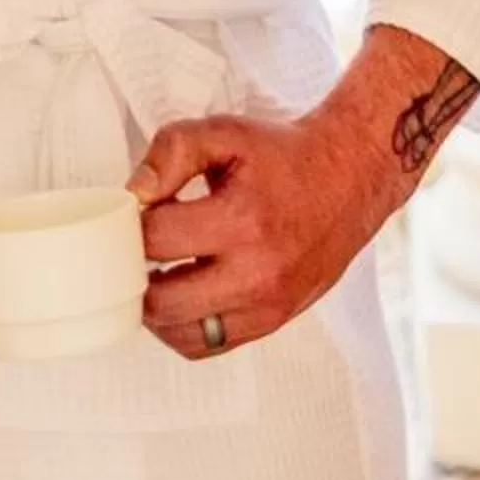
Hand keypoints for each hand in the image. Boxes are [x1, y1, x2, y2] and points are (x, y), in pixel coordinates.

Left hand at [127, 26, 479, 359]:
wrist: (347, 179)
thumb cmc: (284, 156)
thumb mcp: (225, 133)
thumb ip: (172, 152)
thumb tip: (134, 194)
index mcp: (243, 221)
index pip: (156, 240)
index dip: (132, 224)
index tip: (133, 212)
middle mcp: (257, 274)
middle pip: (161, 300)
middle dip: (135, 273)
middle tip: (135, 248)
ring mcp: (267, 306)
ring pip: (181, 333)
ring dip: (155, 307)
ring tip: (156, 271)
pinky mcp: (272, 322)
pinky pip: (208, 345)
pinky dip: (182, 327)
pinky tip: (179, 294)